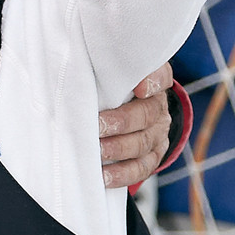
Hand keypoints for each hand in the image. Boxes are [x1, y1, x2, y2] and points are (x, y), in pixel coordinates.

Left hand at [100, 65, 171, 188]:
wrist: (131, 109)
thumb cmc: (113, 87)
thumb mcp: (112, 72)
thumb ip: (104, 66)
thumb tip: (74, 57)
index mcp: (151, 82)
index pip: (160, 76)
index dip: (152, 81)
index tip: (139, 87)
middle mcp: (158, 108)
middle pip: (146, 115)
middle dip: (121, 122)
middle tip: (98, 126)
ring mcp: (157, 134)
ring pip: (143, 144)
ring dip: (118, 149)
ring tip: (98, 152)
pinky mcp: (152, 156)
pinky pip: (141, 168)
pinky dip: (122, 174)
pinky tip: (104, 177)